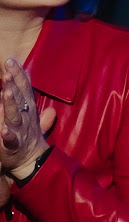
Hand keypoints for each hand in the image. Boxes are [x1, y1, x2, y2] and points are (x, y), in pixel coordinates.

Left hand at [0, 57, 52, 176]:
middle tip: (6, 71)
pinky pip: (10, 139)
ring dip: (10, 104)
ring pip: (15, 115)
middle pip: (19, 98)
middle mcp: (25, 116)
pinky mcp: (13, 145)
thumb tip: (23, 76)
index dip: (18, 74)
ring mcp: (20, 131)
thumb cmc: (27, 134)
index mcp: (27, 107)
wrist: (31, 161)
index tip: (10, 61)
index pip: (24, 87)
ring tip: (5, 93)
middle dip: (12, 84)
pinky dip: (8, 134)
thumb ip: (25, 98)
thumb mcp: (29, 114)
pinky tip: (4, 129)